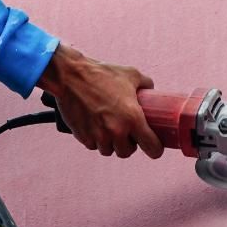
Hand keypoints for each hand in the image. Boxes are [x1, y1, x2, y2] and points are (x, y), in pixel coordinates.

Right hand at [36, 44, 163, 158]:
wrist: (71, 75)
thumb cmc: (102, 74)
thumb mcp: (131, 74)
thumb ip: (146, 85)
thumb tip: (152, 91)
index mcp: (133, 118)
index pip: (152, 147)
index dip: (155, 149)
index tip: (154, 147)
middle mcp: (117, 131)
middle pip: (128, 152)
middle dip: (129, 145)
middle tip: (127, 134)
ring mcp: (98, 136)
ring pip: (109, 150)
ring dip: (111, 143)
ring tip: (110, 129)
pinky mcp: (83, 136)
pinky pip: (93, 145)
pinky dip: (95, 140)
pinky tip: (96, 127)